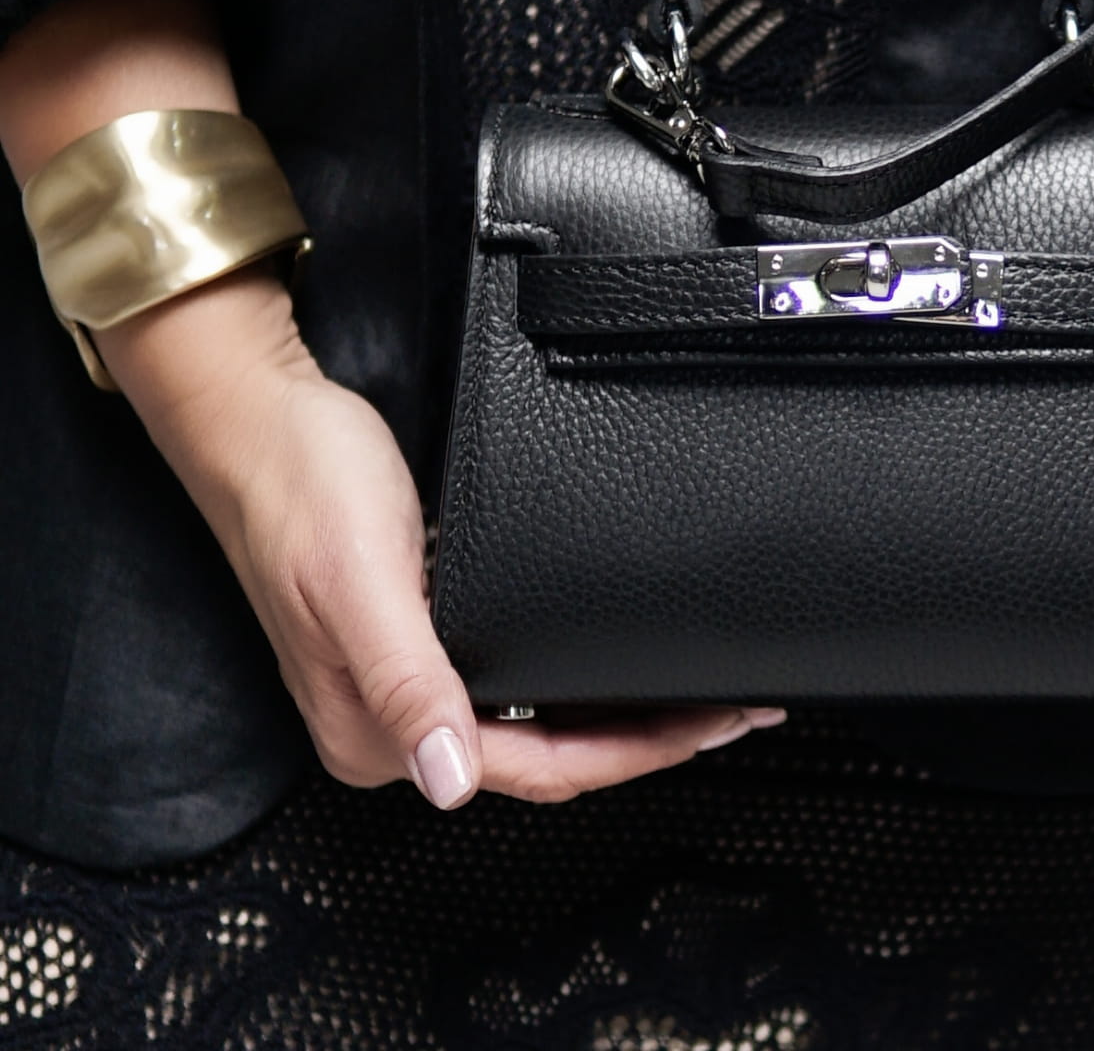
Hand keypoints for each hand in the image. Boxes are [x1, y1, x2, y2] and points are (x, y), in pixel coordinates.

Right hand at [102, 269, 782, 808]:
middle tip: (731, 709)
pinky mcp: (417, 629)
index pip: (533, 771)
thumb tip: (449, 780)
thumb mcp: (362, 583)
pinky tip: (612, 659)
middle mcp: (392, 719)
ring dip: (616, 711)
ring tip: (694, 693)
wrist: (263, 414)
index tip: (708, 727)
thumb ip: (407, 683)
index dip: (632, 755)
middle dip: (643, 739)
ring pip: (535, 721)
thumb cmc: (301, 486)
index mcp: (375, 733)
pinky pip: (514, 677)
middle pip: (545, 755)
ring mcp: (406, 675)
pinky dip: (573, 676)